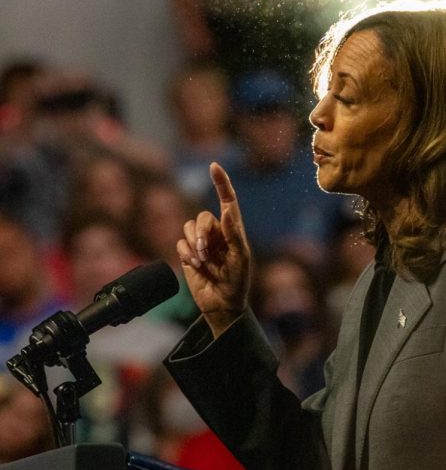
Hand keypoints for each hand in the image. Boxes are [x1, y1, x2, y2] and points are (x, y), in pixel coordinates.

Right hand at [177, 162, 250, 337]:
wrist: (222, 303)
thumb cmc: (238, 281)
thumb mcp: (241, 258)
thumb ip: (234, 234)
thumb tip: (228, 210)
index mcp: (232, 229)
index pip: (227, 200)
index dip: (221, 182)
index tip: (214, 166)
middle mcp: (216, 232)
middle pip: (202, 218)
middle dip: (201, 233)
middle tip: (206, 252)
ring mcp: (201, 243)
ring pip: (188, 228)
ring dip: (193, 244)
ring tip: (203, 261)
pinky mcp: (187, 254)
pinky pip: (180, 243)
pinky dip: (186, 253)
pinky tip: (195, 266)